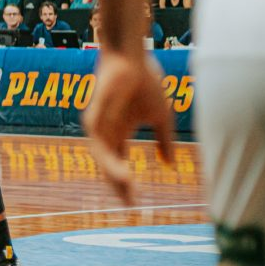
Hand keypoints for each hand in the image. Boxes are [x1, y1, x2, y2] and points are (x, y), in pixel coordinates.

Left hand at [84, 53, 176, 204]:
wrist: (133, 57)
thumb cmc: (145, 82)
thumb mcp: (161, 117)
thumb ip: (164, 140)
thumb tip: (170, 164)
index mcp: (118, 131)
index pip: (119, 162)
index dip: (126, 183)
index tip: (136, 204)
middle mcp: (105, 131)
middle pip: (108, 166)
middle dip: (118, 187)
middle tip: (130, 208)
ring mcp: (98, 125)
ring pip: (102, 159)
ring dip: (115, 178)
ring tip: (129, 195)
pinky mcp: (94, 117)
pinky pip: (99, 145)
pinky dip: (110, 161)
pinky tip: (123, 174)